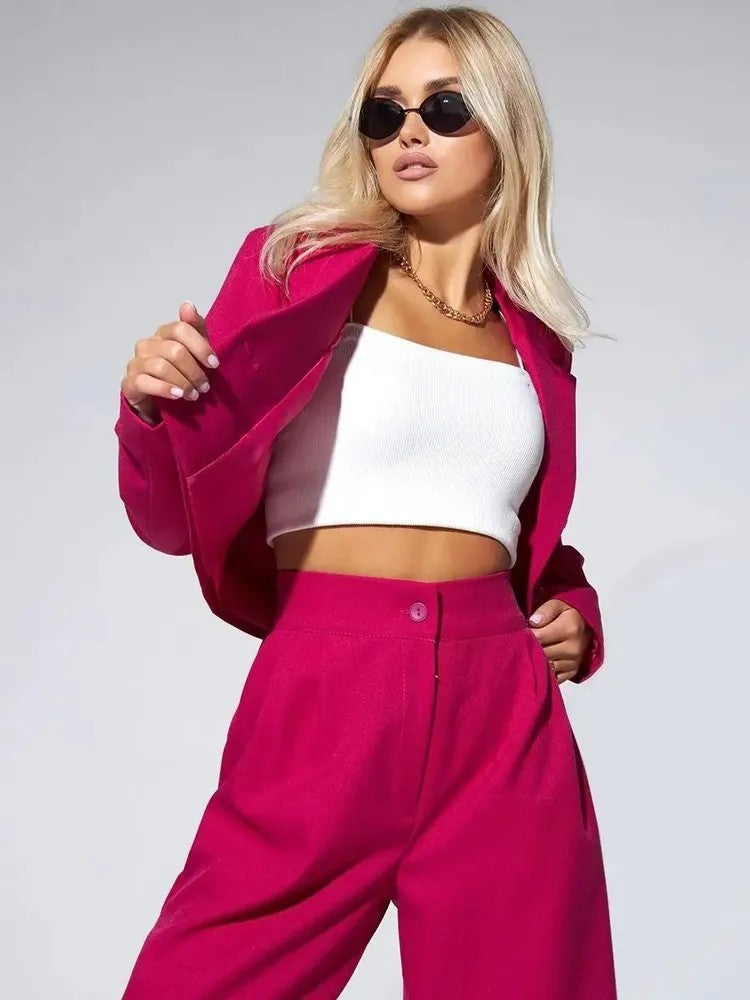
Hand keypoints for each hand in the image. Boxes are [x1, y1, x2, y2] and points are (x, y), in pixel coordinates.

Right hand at [120, 301, 219, 419]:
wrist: (155, 399)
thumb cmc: (179, 372)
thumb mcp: (194, 351)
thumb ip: (195, 329)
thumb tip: (188, 304)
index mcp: (164, 333)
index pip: (180, 329)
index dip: (200, 346)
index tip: (214, 364)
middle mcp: (148, 344)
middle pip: (174, 351)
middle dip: (194, 371)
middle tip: (205, 387)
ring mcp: (137, 362)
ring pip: (161, 367)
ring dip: (183, 383)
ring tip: (194, 395)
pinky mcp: (129, 382)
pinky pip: (145, 382)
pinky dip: (164, 389)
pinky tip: (178, 395)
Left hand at [527, 599, 592, 683]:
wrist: (586, 626)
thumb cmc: (568, 614)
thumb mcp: (558, 604)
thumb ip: (545, 611)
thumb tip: (533, 622)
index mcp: (570, 628)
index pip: (538, 637)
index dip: (525, 635)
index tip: (519, 633)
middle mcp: (573, 648)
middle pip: (541, 654)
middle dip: (529, 649)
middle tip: (521, 643)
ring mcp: (574, 662)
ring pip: (546, 667)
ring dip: (535, 661)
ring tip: (529, 652)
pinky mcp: (572, 672)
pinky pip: (553, 678)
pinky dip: (544, 672)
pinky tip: (539, 663)